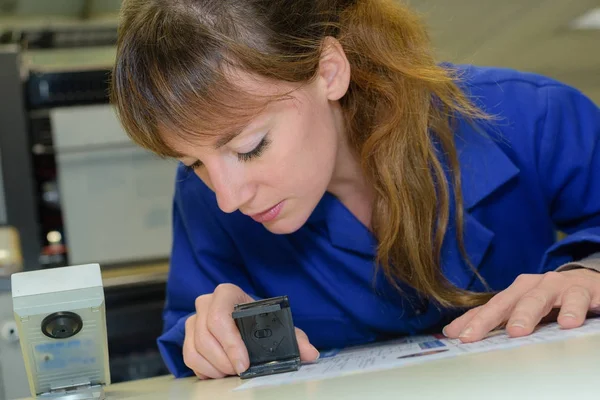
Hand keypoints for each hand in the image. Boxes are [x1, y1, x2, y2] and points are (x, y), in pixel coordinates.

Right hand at [183, 283, 319, 378]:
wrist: (242, 316)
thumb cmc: (257, 318)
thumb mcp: (276, 323)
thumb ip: (295, 337)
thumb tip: (311, 353)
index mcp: (227, 293)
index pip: (219, 316)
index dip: (230, 343)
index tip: (244, 364)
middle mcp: (206, 302)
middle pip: (205, 335)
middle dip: (224, 360)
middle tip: (241, 371)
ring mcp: (194, 318)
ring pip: (195, 349)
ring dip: (215, 367)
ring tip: (232, 372)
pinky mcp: (188, 335)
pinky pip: (189, 356)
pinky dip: (204, 369)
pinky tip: (220, 371)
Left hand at [443, 269, 599, 342]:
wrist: (589, 283)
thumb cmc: (553, 300)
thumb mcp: (525, 310)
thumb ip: (497, 322)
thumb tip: (457, 334)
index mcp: (516, 292)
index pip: (489, 308)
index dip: (472, 321)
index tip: (457, 336)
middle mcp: (533, 286)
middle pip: (507, 302)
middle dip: (489, 318)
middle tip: (475, 335)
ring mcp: (557, 286)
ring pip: (538, 298)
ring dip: (526, 314)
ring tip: (517, 330)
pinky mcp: (584, 290)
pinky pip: (577, 299)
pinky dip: (572, 310)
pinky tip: (568, 322)